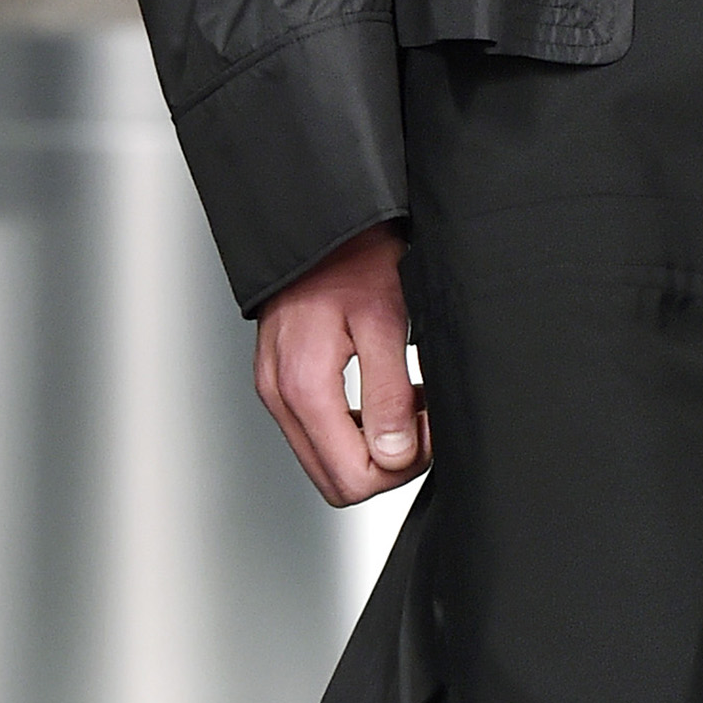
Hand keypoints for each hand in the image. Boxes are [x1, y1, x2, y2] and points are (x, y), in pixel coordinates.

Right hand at [255, 225, 427, 504]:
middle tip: (420, 417)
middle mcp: (280, 396)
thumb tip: (396, 454)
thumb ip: (388, 394)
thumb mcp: (384, 321)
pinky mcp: (282, 382)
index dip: (401, 465)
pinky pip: (319, 432)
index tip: (426, 424)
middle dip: (389, 462)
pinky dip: (357, 426)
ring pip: (328, 461)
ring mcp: (276, 391)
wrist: (321, 222)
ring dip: (374, 444)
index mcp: (303, 387)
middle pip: (336, 481)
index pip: (352, 478)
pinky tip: (384, 393)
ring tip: (406, 399)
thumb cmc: (351, 257)